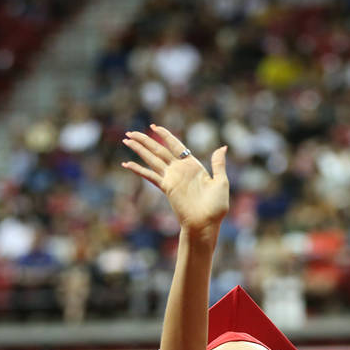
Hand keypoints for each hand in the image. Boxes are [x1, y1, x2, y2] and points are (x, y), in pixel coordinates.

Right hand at [122, 125, 228, 239]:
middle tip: (131, 132)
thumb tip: (223, 147)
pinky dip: (138, 169)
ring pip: (152, 159)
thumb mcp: (221, 182)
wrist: (206, 224)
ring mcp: (171, 178)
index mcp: (192, 165)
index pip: (175, 145)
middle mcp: (179, 169)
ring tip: (126, 140)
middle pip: (159, 149)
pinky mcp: (166, 188)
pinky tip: (127, 164)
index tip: (153, 126)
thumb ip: (218, 164)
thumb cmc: (216, 207)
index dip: (164, 135)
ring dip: (139, 149)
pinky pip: (150, 175)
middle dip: (145, 140)